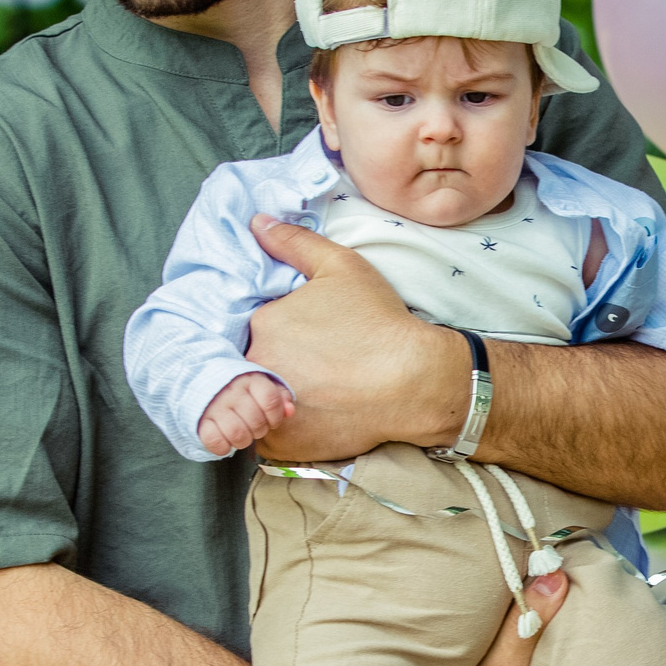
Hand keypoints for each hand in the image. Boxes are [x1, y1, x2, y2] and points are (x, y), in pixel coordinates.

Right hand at [197, 372, 295, 456]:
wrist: (201, 381)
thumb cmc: (240, 389)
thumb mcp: (261, 385)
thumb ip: (279, 397)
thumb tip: (290, 411)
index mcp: (249, 379)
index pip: (271, 400)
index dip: (275, 417)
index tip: (271, 421)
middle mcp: (231, 391)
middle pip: (256, 421)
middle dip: (259, 430)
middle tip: (253, 428)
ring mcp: (214, 406)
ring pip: (237, 433)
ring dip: (243, 441)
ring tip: (241, 435)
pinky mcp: (200, 420)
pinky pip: (215, 441)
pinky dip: (223, 447)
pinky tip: (226, 442)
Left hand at [243, 214, 458, 461]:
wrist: (414, 382)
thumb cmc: (379, 322)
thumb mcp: (341, 267)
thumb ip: (294, 243)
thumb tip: (256, 222)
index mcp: (263, 323)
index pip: (253, 326)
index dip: (279, 331)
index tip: (307, 338)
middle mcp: (256, 366)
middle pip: (251, 363)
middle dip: (275, 363)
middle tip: (317, 364)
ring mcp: (266, 408)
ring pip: (258, 400)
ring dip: (276, 395)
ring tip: (319, 389)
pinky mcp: (281, 444)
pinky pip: (270, 434)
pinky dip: (288, 427)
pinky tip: (319, 410)